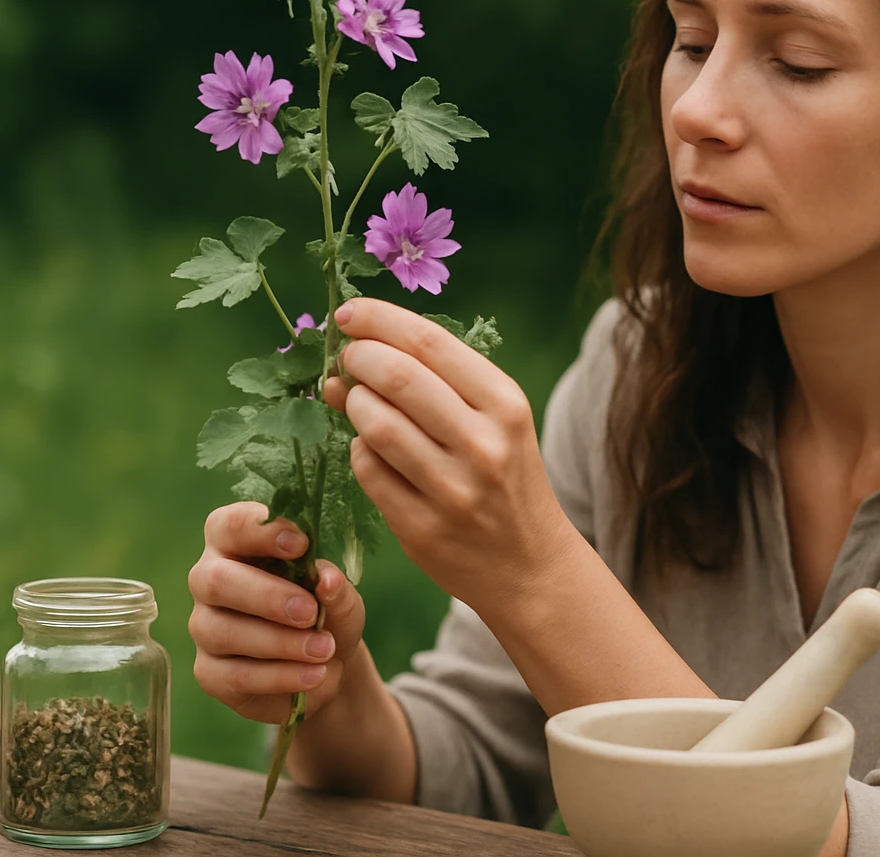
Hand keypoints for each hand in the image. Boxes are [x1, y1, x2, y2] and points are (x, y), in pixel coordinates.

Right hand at [188, 502, 368, 723]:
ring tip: (324, 649)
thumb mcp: (341, 596)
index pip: (229, 524)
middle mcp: (209, 579)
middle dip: (266, 596)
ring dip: (280, 642)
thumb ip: (336, 586)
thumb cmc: (324, 611)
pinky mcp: (209, 672)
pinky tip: (313, 675)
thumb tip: (326, 578)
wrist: (325, 666)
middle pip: (215, 580)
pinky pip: (235, 675)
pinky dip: (280, 676)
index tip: (301, 544)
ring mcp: (204, 626)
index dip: (260, 531)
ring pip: (223, 631)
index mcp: (236, 543)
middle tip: (310, 611)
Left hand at [323, 298, 579, 614]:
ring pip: (376, 425)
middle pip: (397, 377)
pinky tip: (370, 449)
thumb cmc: (506, 478)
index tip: (348, 313)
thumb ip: (434, 384)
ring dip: (354, 404)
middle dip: (359, 359)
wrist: (531, 565)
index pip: (430, 343)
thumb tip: (350, 357)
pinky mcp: (423, 529)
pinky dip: (359, 451)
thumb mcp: (494, 422)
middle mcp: (483, 444)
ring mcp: (453, 490)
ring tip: (356, 403)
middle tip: (348, 360)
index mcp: (505, 404)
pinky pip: (369, 472)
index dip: (380, 320)